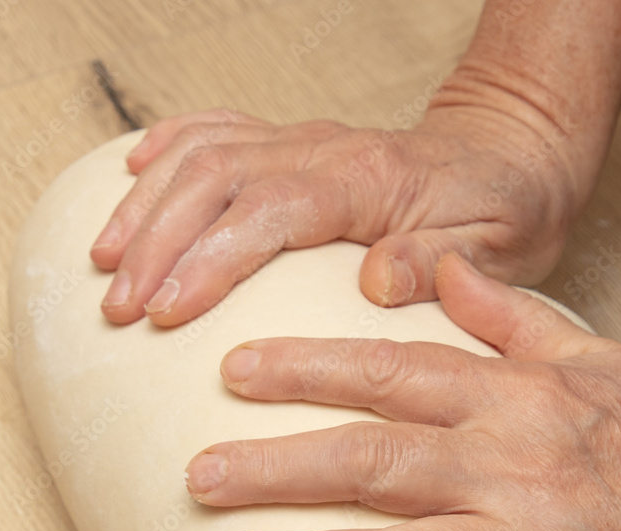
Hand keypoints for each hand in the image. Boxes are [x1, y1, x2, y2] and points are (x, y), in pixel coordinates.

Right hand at [90, 98, 585, 326]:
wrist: (516, 155)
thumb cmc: (505, 209)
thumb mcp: (495, 248)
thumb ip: (438, 263)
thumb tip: (377, 283)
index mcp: (367, 180)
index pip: (267, 213)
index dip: (208, 260)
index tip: (164, 311)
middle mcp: (323, 150)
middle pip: (215, 182)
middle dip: (157, 243)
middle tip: (118, 307)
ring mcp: (303, 140)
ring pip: (202, 154)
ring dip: (146, 205)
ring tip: (104, 260)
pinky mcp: (294, 143)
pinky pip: (219, 129)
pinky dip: (169, 146)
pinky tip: (133, 171)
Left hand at [183, 253, 620, 530]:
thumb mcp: (598, 355)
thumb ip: (511, 313)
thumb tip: (440, 265)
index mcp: (518, 401)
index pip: (393, 372)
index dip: (308, 368)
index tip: (232, 370)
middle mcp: (516, 469)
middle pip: (378, 461)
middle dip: (280, 466)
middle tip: (199, 477)